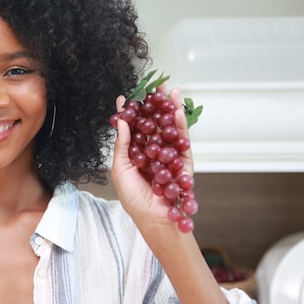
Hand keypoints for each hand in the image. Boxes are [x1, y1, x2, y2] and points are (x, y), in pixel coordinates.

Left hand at [110, 87, 193, 227]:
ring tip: (169, 89)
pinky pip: (182, 141)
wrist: (153, 219)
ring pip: (170, 127)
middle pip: (154, 123)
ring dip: (170, 108)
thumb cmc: (134, 198)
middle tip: (153, 84)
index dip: (129, 113)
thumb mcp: (120, 170)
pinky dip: (181, 125)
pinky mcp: (184, 161)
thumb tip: (121, 122)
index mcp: (136, 153)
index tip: (124, 98)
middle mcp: (153, 151)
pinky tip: (177, 110)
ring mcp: (169, 155)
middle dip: (154, 104)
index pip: (133, 128)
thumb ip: (122, 145)